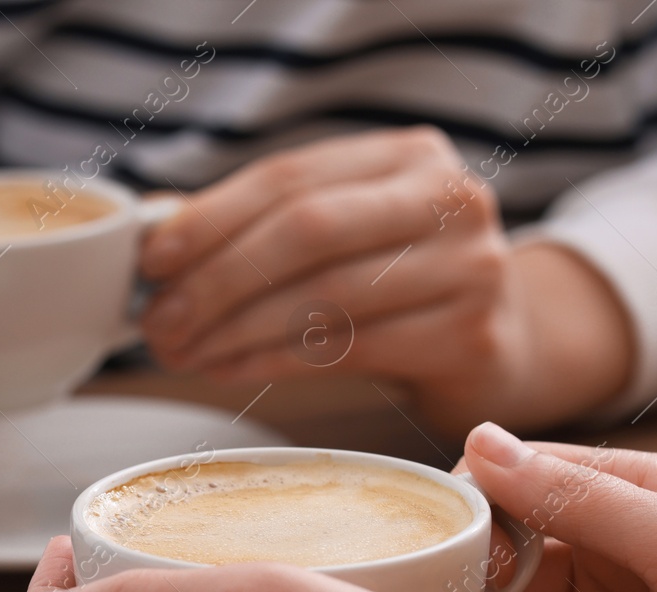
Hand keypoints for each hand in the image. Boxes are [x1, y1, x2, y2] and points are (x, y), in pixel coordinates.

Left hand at [137, 128, 634, 433]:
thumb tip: (154, 236)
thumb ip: (261, 227)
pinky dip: (276, 360)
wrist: (503, 342)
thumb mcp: (343, 234)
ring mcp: (470, 267)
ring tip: (183, 353)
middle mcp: (450, 199)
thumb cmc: (399, 286)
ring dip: (236, 330)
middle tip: (159, 323)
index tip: (152, 260)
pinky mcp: (470, 336)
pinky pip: (350, 348)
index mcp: (408, 156)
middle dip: (218, 281)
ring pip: (325, 297)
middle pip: (306, 233)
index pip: (290, 179)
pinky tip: (230, 369)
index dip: (211, 219)